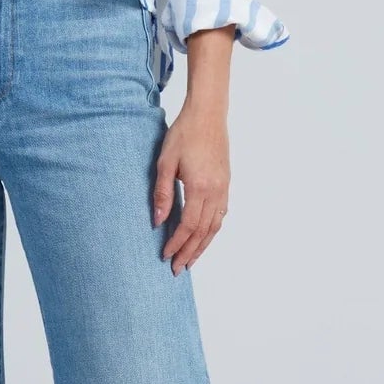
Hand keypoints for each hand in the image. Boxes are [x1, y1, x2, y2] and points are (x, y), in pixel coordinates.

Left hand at [151, 98, 230, 273]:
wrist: (208, 114)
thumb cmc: (184, 134)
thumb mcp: (165, 162)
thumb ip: (162, 194)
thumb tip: (157, 221)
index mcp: (199, 187)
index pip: (187, 226)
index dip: (176, 243)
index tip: (165, 255)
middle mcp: (216, 192)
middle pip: (203, 232)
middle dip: (189, 252)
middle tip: (178, 268)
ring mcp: (224, 188)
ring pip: (215, 226)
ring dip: (203, 246)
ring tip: (191, 259)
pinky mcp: (226, 183)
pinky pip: (221, 214)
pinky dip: (212, 230)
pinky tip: (205, 236)